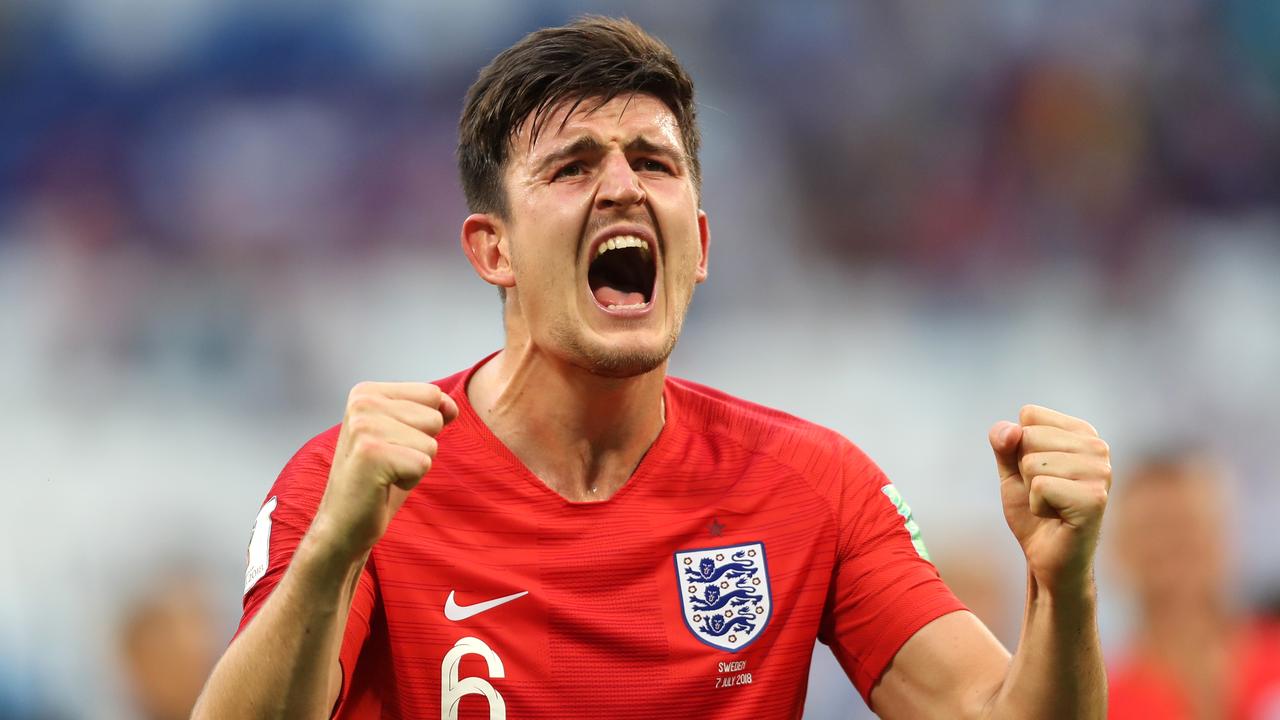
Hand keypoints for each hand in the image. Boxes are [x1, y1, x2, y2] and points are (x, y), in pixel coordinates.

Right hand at [312, 382, 458, 561]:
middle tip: (389, 463)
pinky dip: (410, 480)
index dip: (425, 426)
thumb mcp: (402, 436)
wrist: (344, 522)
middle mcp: (362, 402)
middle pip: (434, 418)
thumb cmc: (376, 480)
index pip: (432, 394)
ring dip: (415, 465)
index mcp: (366, 391)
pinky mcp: (371, 453)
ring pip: (431, 443)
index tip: (394, 444)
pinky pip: (424, 463)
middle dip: (421, 447)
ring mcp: (364, 426)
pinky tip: (383, 485)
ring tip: (386, 473)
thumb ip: (426, 413)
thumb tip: (451, 406)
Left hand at [989, 405, 1110, 595]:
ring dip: (1031, 490)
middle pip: (1028, 437)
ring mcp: (1100, 473)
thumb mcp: (1011, 471)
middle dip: (1024, 470)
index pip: (1029, 415)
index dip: (1019, 447)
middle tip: (1045, 494)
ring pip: (1032, 463)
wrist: (1047, 557)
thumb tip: (1010, 429)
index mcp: (1082, 433)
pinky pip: (1039, 486)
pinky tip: (1056, 517)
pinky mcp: (1094, 499)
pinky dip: (1037, 506)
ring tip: (1052, 506)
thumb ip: (1004, 444)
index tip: (1038, 473)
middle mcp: (1098, 447)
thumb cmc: (1034, 511)